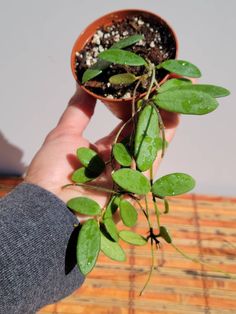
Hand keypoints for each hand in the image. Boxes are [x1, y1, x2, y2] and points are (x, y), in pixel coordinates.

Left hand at [25, 88, 178, 209]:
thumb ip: (78, 110)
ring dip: (166, 115)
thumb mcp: (64, 134)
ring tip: (177, 89)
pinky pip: (155, 154)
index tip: (143, 87)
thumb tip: (82, 82)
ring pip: (152, 139)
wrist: (50, 206)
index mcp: (103, 151)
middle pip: (142, 130)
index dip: (135, 106)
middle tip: (168, 83)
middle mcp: (120, 160)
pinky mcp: (139, 180)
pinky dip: (166, 132)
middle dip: (156, 108)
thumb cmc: (52, 173)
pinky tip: (174, 109)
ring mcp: (131, 170)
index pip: (125, 125)